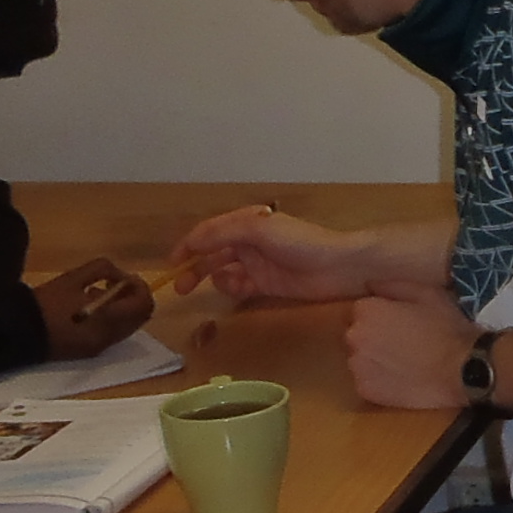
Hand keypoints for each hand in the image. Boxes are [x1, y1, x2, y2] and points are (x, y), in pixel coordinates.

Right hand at [33, 260, 153, 357]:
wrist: (14, 333)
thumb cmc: (44, 304)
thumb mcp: (72, 278)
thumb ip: (102, 270)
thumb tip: (121, 275)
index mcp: (108, 321)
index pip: (143, 305)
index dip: (140, 288)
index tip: (128, 277)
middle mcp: (109, 338)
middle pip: (139, 318)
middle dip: (133, 298)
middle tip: (117, 283)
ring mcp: (98, 348)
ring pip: (126, 326)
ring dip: (122, 308)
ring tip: (99, 291)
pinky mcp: (86, 352)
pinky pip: (111, 334)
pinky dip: (110, 319)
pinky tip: (88, 307)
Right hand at [166, 206, 367, 303]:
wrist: (341, 267)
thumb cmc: (302, 242)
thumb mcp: (259, 230)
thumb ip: (223, 233)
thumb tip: (193, 242)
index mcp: (247, 222)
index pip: (209, 232)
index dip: (188, 245)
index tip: (171, 263)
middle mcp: (250, 241)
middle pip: (213, 254)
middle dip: (195, 268)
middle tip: (181, 288)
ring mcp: (259, 264)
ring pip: (225, 272)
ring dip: (216, 279)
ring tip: (222, 285)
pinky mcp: (268, 284)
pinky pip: (240, 287)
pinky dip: (233, 289)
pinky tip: (237, 290)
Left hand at [343, 278, 478, 408]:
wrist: (463, 370)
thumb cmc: (448, 327)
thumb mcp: (427, 294)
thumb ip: (393, 286)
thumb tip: (370, 285)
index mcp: (367, 310)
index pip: (361, 309)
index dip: (383, 314)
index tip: (401, 321)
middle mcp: (353, 337)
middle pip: (357, 334)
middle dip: (375, 336)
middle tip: (405, 342)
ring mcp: (357, 366)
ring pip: (361, 359)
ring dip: (376, 359)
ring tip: (406, 363)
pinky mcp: (365, 391)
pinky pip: (367, 381)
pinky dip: (380, 381)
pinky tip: (404, 379)